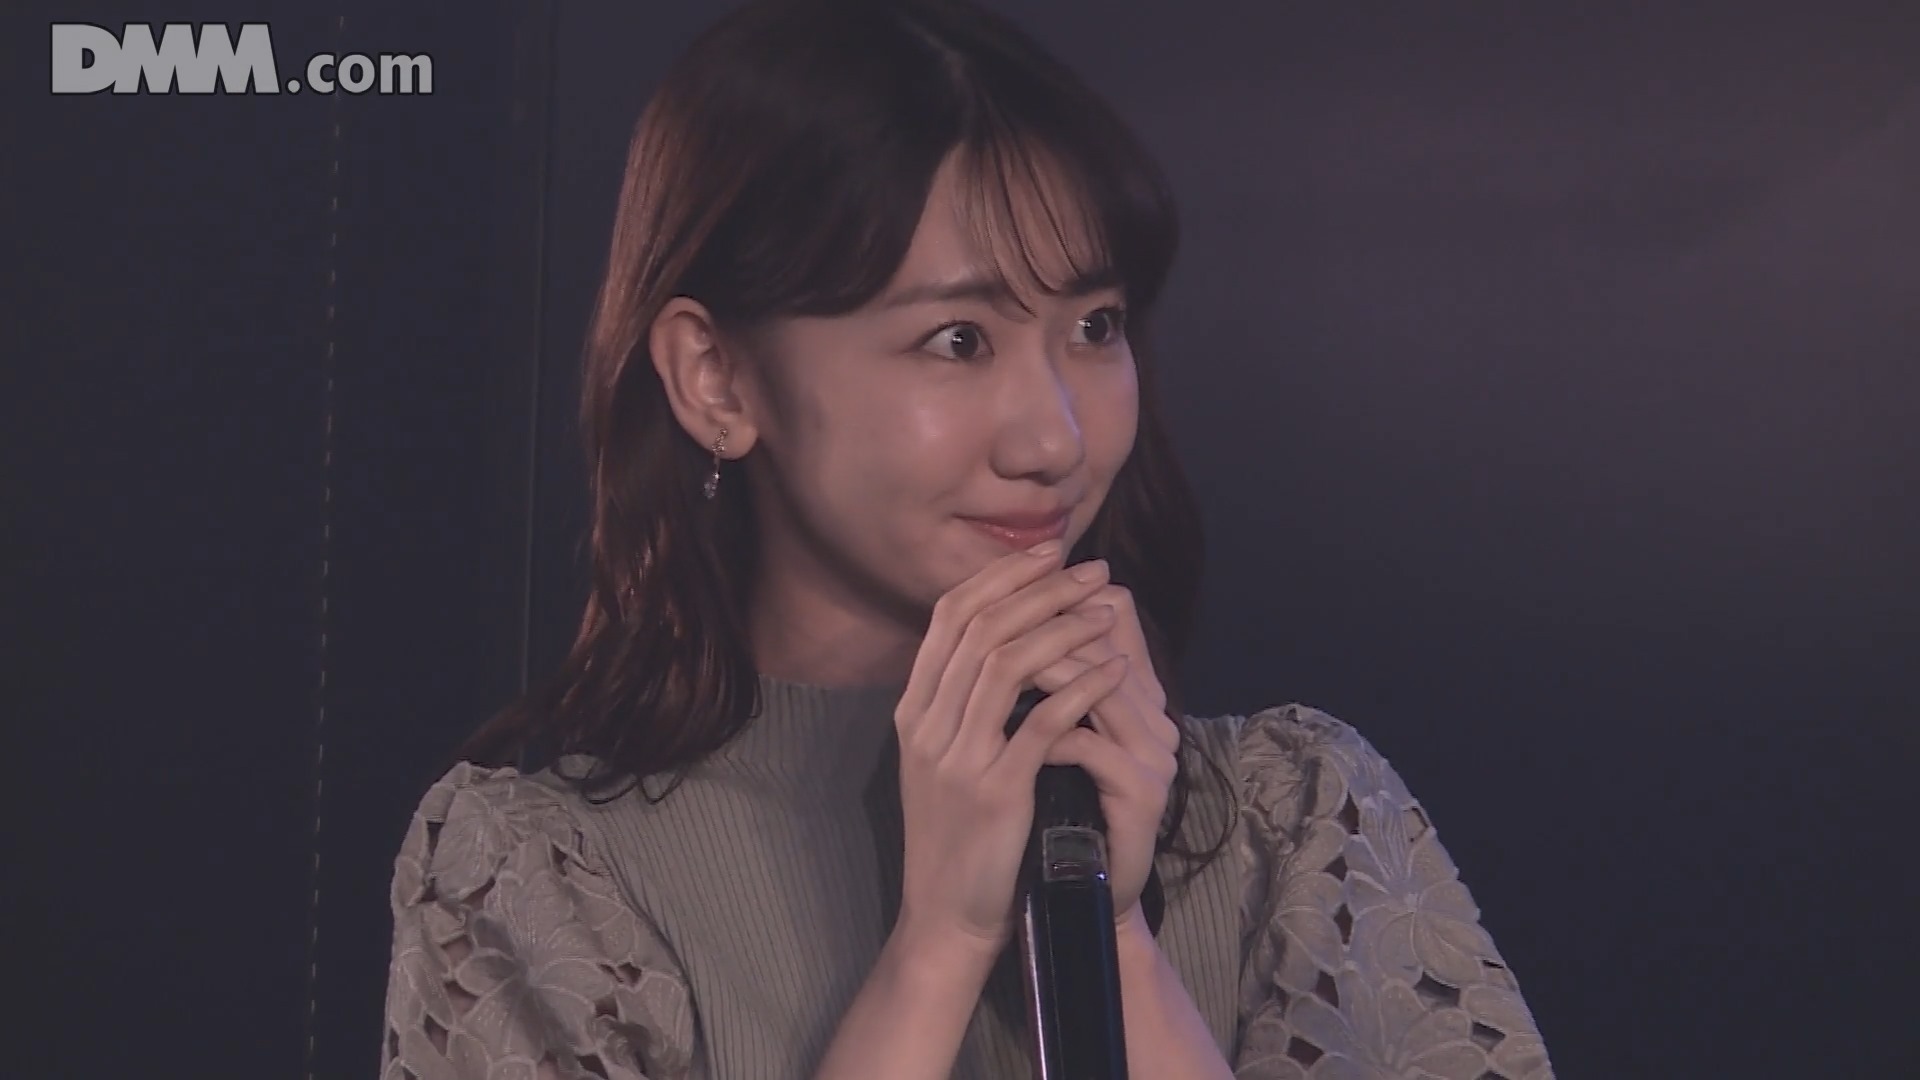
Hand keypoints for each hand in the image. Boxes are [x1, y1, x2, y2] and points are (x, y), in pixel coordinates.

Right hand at [892, 543, 1133, 956]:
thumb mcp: (940, 757)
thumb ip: (958, 700)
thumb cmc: (956, 833)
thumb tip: (1000, 638)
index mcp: (912, 709)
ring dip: (1064, 628)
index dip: (999, 576)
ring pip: (1009, 663)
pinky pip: (1043, 722)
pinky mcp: (996, 790)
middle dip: (1042, 589)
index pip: (949, 616)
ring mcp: (958, 756)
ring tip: (1106, 611)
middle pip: (983, 628)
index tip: (1046, 552)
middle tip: (1091, 569)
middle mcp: (927, 724)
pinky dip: (1082, 689)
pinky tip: (1114, 671)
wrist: (947, 912)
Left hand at [1030, 580, 1180, 929]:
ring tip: (995, 667)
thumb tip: (1000, 624)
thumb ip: (1044, 685)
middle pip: (1104, 644)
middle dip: (1042, 625)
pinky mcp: (1142, 796)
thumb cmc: (1060, 812)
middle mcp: (1154, 718)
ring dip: (1044, 672)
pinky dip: (1048, 736)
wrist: (1084, 894)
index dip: (1059, 595)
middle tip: (989, 617)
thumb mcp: (1048, 740)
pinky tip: (1012, 736)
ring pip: (1099, 689)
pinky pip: (1091, 750)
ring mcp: (1153, 757)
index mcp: (1136, 696)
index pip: (1115, 616)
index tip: (1002, 583)